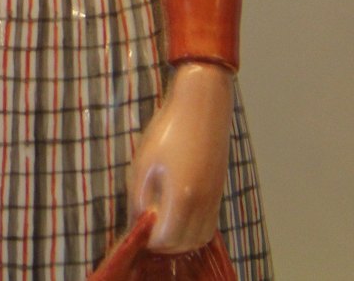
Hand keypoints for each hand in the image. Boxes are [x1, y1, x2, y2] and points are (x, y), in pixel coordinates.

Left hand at [127, 61, 232, 252]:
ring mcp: (214, 200)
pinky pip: (208, 225)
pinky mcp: (218, 193)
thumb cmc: (168, 131)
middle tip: (145, 229)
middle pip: (184, 245)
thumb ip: (139, 198)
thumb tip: (138, 222)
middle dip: (162, 244)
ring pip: (200, 238)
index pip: (165, 238)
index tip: (135, 229)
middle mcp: (203, 205)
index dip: (148, 239)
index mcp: (182, 198)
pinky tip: (175, 216)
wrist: (202, 108)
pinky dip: (193, 230)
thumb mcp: (144, 163)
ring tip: (159, 224)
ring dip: (179, 240)